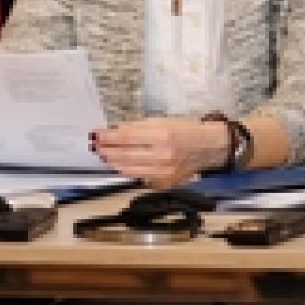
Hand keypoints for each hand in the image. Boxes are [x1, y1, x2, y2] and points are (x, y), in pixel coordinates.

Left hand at [91, 117, 229, 187]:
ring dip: (113, 162)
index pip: (127, 138)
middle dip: (107, 150)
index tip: (97, 134)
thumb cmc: (186, 131)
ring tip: (104, 155)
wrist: (209, 148)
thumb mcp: (163, 121)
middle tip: (96, 145)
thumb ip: (139, 128)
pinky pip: (140, 178)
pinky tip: (120, 165)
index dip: (108, 137)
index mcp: (162, 136)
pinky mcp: (164, 184)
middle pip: (125, 156)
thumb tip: (116, 132)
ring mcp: (163, 173)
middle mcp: (163, 156)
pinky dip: (127, 171)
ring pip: (129, 170)